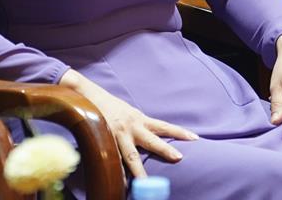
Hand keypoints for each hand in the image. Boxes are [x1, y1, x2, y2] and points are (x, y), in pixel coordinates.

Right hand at [59, 69, 196, 178]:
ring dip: (139, 171)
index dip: (179, 132)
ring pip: (131, 155)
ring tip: (147, 184)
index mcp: (139, 119)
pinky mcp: (104, 140)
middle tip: (180, 157)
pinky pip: (113, 159)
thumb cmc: (110, 107)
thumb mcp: (129, 113)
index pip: (163, 126)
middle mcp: (131, 126)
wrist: (87, 96)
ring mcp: (117, 134)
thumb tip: (153, 135)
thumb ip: (140, 125)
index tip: (194, 138)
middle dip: (166, 149)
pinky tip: (122, 183)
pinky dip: (118, 171)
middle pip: (152, 140)